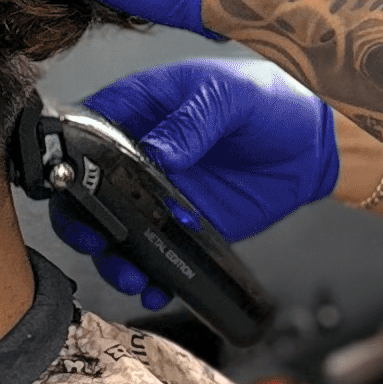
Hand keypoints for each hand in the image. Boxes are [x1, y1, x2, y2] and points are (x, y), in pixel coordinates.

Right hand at [44, 61, 339, 303]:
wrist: (313, 144)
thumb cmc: (268, 101)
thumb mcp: (230, 96)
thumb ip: (192, 121)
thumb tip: (159, 149)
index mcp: (140, 108)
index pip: (84, 133)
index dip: (69, 162)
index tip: (71, 188)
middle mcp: (139, 155)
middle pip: (87, 192)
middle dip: (81, 222)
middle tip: (94, 241)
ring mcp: (159, 194)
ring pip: (115, 230)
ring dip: (114, 258)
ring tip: (132, 276)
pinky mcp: (183, 226)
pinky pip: (156, 253)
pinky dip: (152, 274)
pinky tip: (157, 287)